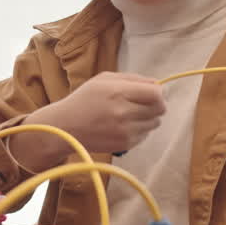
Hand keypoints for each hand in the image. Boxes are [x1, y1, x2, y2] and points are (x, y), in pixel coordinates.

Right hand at [13, 72, 164, 167]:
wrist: (65, 128)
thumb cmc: (84, 100)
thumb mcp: (104, 79)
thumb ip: (133, 78)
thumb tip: (158, 84)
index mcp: (118, 92)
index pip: (157, 94)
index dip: (158, 92)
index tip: (150, 92)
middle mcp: (123, 113)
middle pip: (160, 109)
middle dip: (155, 105)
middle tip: (141, 103)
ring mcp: (125, 131)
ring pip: (155, 123)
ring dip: (148, 118)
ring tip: (130, 114)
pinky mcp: (125, 145)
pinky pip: (145, 135)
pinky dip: (139, 130)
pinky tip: (123, 125)